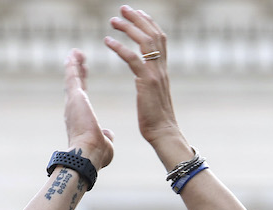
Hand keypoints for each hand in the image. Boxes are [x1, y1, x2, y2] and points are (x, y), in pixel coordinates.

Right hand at [63, 49, 113, 169]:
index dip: (82, 82)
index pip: (81, 95)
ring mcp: (72, 103)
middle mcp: (72, 109)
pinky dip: (72, 65)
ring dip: (73, 64)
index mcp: (80, 118)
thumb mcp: (105, 143)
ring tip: (75, 52)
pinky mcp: (74, 97)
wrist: (88, 155)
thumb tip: (109, 135)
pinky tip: (73, 54)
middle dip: (76, 70)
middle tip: (77, 56)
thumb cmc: (96, 155)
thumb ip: (106, 136)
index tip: (83, 71)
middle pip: (74, 84)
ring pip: (72, 78)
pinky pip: (72, 76)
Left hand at [104, 6, 181, 148]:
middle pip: (153, 34)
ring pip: (144, 42)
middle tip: (122, 8)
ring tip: (113, 21)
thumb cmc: (156, 120)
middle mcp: (161, 68)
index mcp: (163, 70)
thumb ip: (150, 82)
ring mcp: (155, 74)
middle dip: (138, 19)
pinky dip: (120, 47)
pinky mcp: (147, 82)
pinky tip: (108, 41)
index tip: (137, 13)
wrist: (164, 133)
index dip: (149, 23)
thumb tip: (145, 79)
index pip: (160, 39)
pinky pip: (133, 59)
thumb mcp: (154, 95)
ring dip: (128, 28)